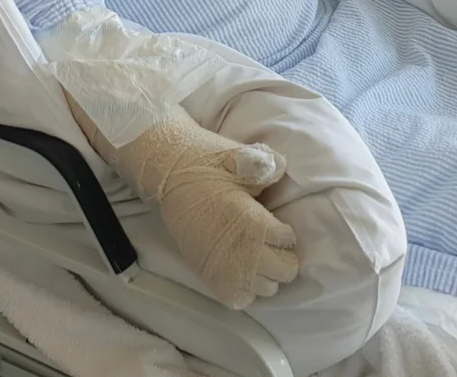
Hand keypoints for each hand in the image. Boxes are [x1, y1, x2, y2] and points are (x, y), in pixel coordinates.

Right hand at [65, 95, 298, 308]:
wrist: (168, 176)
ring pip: (266, 288)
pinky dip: (247, 288)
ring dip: (267, 273)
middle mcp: (242, 252)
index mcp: (254, 222)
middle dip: (284, 255)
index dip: (285, 230)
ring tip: (258, 254)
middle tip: (273, 241)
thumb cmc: (204, 165)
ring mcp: (225, 269)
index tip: (277, 222)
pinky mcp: (209, 277)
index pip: (288, 241)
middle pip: (284, 271)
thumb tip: (281, 168)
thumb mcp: (238, 157)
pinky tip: (243, 269)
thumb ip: (265, 164)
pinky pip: (240, 299)